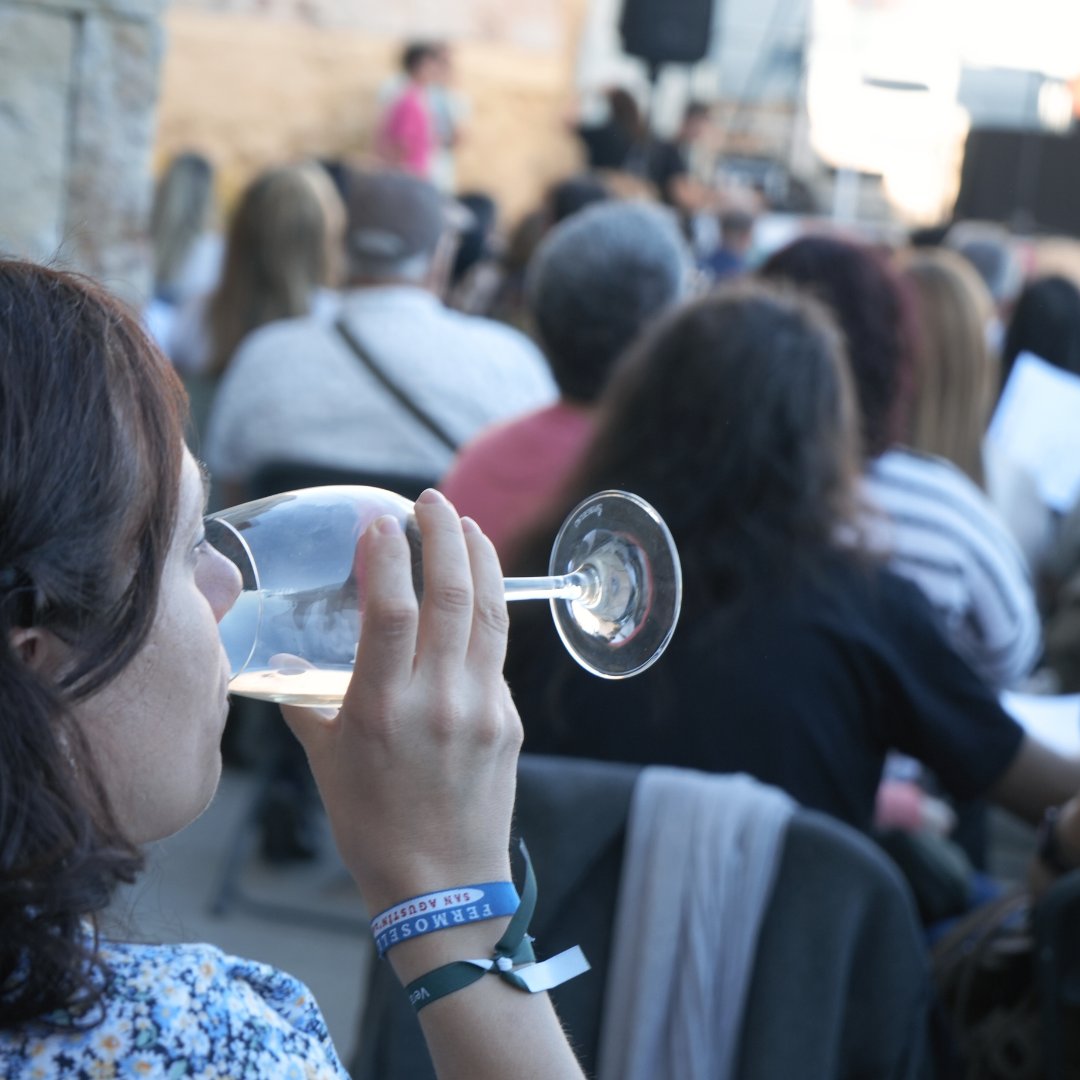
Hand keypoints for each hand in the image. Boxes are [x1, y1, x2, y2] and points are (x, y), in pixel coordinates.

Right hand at [282, 489, 520, 913]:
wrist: (442, 886)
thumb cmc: (372, 826)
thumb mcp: (326, 761)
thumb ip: (306, 703)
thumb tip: (281, 662)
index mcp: (381, 710)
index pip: (393, 612)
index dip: (389, 556)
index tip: (382, 520)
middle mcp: (437, 701)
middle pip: (451, 597)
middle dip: (445, 536)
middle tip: (433, 501)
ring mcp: (481, 708)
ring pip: (488, 615)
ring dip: (481, 560)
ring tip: (469, 525)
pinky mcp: (508, 720)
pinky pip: (498, 652)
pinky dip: (489, 611)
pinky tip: (480, 589)